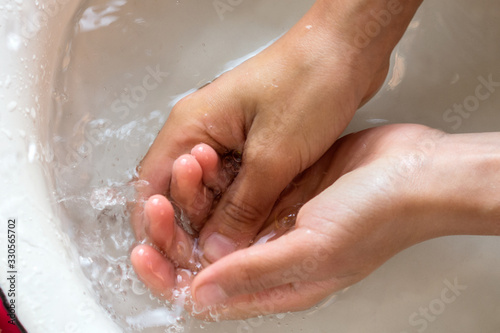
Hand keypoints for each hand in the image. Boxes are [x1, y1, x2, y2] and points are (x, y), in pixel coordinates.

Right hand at [131, 0, 421, 263]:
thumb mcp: (274, 154)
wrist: (348, 51)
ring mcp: (228, 139)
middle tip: (210, 256)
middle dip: (189, 228)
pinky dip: (241, 207)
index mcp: (192, 125)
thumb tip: (218, 248)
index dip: (157, 227)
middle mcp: (203, 133)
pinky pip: (236, 185)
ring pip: (210, 192)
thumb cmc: (310, 81)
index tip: (168, 259)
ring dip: (218, 220)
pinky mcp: (252, 145)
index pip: (152, 184)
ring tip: (236, 240)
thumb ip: (242, 206)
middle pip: (179, 192)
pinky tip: (254, 223)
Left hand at [186, 124, 499, 318]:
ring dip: (194, 195)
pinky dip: (216, 176)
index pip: (206, 293)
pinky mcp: (279, 188)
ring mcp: (273, 218)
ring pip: (216, 215)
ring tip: (187, 168)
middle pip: (204, 252)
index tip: (144, 253)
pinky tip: (206, 159)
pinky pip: (235, 186)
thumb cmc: (377, 216)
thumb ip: (253, 272)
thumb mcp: (313, 249)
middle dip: (175, 230)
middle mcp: (270, 253)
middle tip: (161, 202)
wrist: (412, 172)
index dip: (169, 276)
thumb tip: (199, 295)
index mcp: (276, 282)